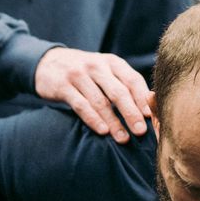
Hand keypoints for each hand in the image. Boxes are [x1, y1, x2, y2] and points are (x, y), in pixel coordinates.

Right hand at [33, 47, 151, 142]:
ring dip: (113, 122)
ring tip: (123, 138)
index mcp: (112, 62)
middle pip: (118, 91)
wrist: (48, 62)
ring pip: (100, 101)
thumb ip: (123, 84)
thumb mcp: (105, 70)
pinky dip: (93, 119)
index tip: (151, 117)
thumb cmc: (85, 72)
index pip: (132, 79)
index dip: (142, 99)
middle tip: (140, 131)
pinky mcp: (63, 86)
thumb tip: (149, 108)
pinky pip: (81, 105)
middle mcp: (97, 66)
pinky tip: (102, 131)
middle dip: (131, 112)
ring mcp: (79, 75)